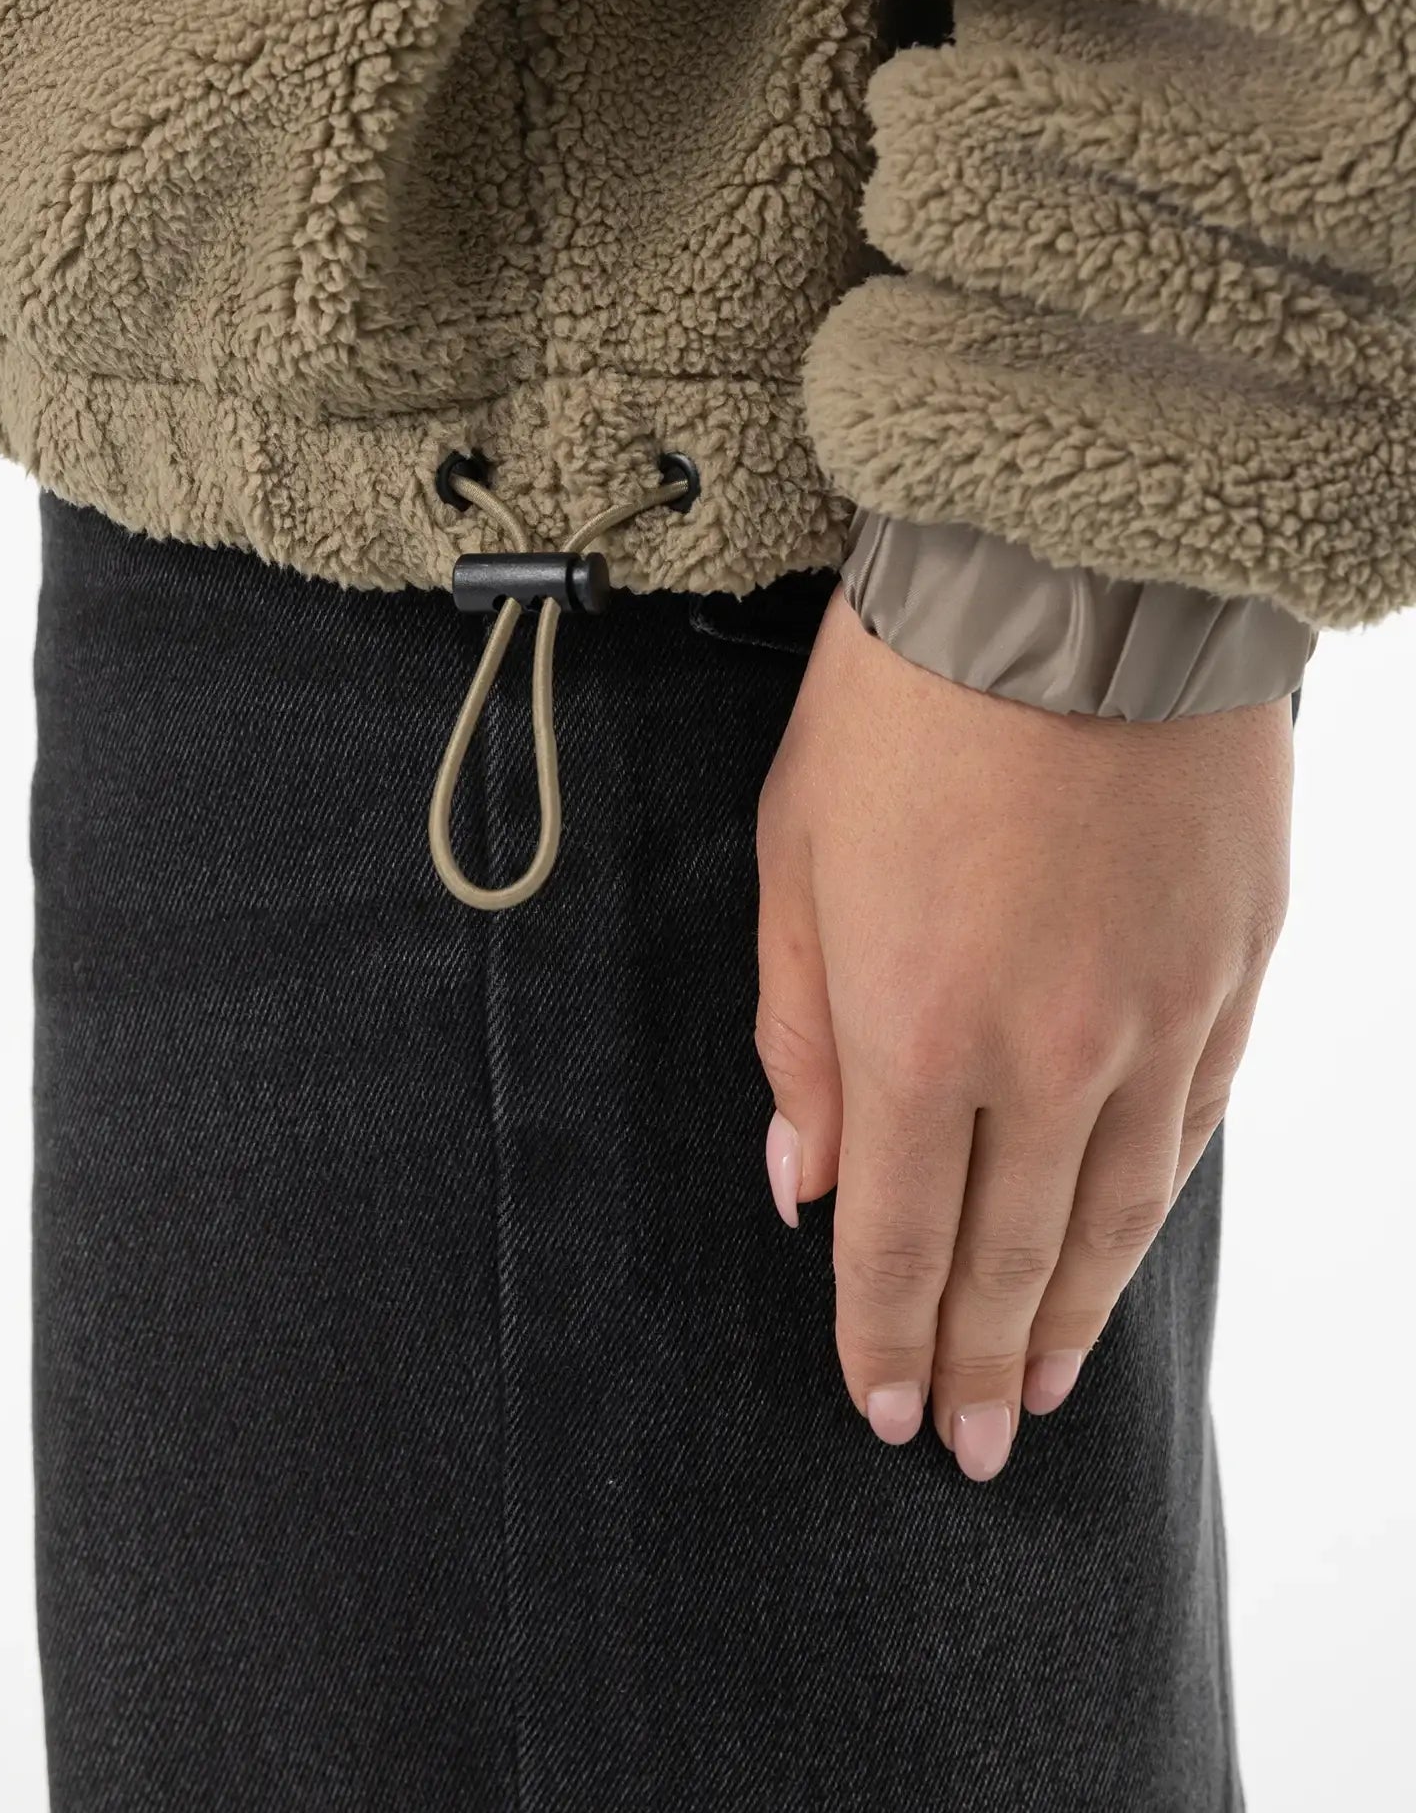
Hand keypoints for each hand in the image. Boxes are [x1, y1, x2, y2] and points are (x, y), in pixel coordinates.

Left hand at [754, 591, 1290, 1480]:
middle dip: (973, 1362)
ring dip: (1070, 1315)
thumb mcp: (794, 854)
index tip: (876, 1410)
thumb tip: (797, 1176)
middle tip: (964, 1446)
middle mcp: (1045, 1053)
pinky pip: (1188, 1127)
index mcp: (914, 1028)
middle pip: (1006, 1252)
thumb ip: (795, 1031)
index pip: (892, 1234)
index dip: (880, 1336)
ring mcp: (1155, 1018)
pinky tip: (1123, 1249)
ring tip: (1040, 1389)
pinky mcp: (1230, 970)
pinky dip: (1149, 1206)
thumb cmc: (906, 700)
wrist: (1075, 578)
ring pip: (1113, 1214)